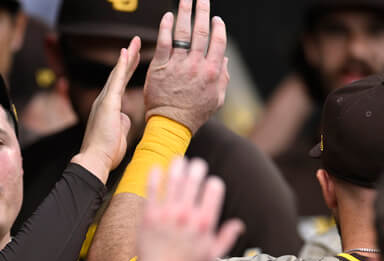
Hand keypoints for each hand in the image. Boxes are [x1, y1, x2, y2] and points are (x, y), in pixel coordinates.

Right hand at [73, 36, 142, 179]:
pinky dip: (121, 65)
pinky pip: (116, 80)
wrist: (95, 161)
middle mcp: (103, 101)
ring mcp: (104, 101)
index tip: (134, 59)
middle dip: (128, 58)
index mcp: (107, 109)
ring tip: (135, 42)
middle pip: (117, 75)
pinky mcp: (108, 103)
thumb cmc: (106, 153)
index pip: (119, 85)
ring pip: (117, 74)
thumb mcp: (118, 134)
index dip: (127, 70)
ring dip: (127, 56)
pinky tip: (126, 52)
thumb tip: (125, 117)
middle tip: (136, 43)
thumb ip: (122, 122)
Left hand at [133, 157, 243, 260]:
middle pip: (194, 181)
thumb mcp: (212, 256)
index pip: (214, 190)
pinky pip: (152, 191)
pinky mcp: (149, 216)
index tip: (210, 183)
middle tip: (196, 164)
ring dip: (178, 167)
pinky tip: (157, 168)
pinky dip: (155, 177)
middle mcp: (187, 216)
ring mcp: (167, 215)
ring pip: (174, 181)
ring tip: (179, 160)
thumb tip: (238, 224)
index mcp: (205, 223)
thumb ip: (226, 238)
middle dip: (197, 168)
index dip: (213, 183)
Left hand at [143, 0, 229, 133]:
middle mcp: (196, 65)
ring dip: (185, 12)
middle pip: (201, 32)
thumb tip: (223, 58)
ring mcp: (177, 65)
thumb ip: (223, 78)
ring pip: (183, 33)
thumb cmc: (193, 114)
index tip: (216, 18)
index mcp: (212, 71)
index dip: (218, 27)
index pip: (218, 41)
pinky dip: (165, 28)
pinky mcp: (160, 67)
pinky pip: (163, 43)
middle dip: (202, 11)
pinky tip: (167, 16)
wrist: (171, 125)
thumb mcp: (217, 99)